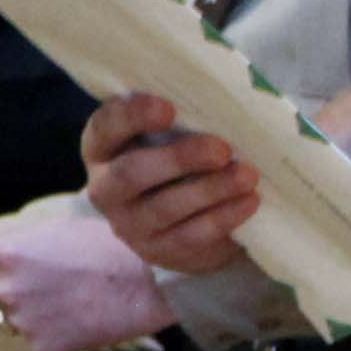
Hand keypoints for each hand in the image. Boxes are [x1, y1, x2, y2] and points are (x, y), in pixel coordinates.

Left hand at [0, 202, 172, 350]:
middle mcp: (7, 288)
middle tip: (23, 271)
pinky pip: (23, 336)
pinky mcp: (40, 347)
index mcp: (9, 252)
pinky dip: (37, 327)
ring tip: (54, 294)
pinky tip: (65, 314)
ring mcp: (22, 320)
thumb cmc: (106, 244)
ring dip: (14, 304)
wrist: (146, 280)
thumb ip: (17, 239)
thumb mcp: (55, 228)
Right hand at [81, 92, 257, 276]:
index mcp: (101, 148)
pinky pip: (190, 236)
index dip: (132, 116)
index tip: (169, 108)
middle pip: (131, 173)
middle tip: (222, 150)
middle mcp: (105, 188)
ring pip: (164, 208)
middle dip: (180, 159)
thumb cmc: (174, 160)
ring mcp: (128, 225)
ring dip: (211, 190)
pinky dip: (223, 217)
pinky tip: (248, 201)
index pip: (105, 127)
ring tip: (247, 175)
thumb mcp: (166, 135)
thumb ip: (179, 118)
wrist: (178, 221)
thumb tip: (219, 99)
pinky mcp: (156, 251)